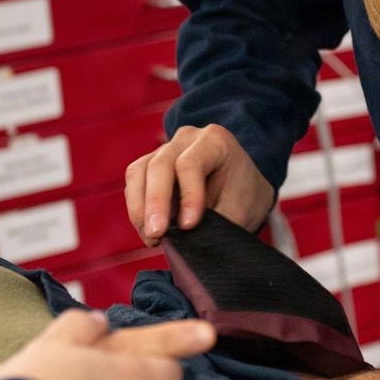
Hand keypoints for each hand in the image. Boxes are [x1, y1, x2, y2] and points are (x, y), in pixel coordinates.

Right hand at [125, 123, 273, 244]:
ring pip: (139, 172)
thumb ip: (215, 222)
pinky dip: (137, 209)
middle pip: (160, 165)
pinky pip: (135, 182)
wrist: (244, 188)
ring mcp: (166, 148)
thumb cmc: (244, 197)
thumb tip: (185, 240)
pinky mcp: (151, 164)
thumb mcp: (240, 210)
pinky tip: (149, 232)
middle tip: (157, 235)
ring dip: (140, 208)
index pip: (192, 163)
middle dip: (156, 203)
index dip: (187, 196)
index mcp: (215, 141)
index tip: (188, 226)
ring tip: (152, 238)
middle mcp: (187, 138)